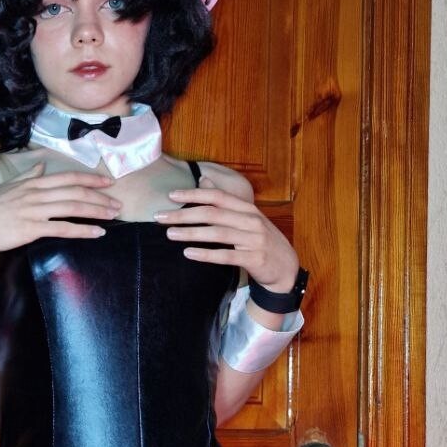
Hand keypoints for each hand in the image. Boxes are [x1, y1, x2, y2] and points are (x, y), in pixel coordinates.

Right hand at [0, 160, 122, 258]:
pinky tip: (97, 232)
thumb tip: (40, 165)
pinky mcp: (32, 229)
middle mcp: (36, 193)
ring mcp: (34, 211)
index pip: (68, 177)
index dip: (91, 178)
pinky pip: (63, 229)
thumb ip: (26, 176)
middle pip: (75, 192)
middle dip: (100, 196)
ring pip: (73, 208)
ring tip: (113, 215)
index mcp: (32, 183)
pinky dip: (83, 230)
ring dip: (97, 211)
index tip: (108, 181)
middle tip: (118, 202)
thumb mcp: (6, 187)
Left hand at [155, 177, 298, 290]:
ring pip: (217, 234)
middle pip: (213, 214)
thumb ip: (225, 200)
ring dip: (191, 233)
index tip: (171, 196)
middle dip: (184, 214)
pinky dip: (206, 254)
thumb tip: (203, 179)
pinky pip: (226, 256)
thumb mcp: (247, 217)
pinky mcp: (254, 259)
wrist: (287, 268)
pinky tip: (188, 253)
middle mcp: (251, 221)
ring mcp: (254, 240)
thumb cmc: (261, 240)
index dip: (194, 194)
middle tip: (160, 217)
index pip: (217, 196)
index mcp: (248, 209)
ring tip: (170, 234)